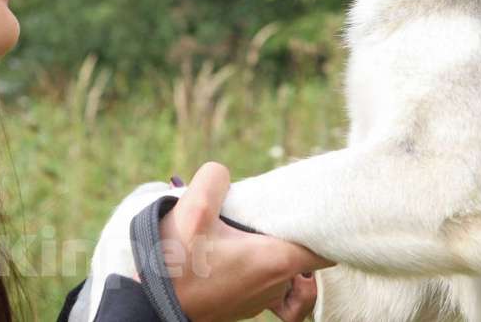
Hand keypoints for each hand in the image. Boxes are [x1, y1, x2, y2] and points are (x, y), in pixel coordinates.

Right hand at [159, 162, 332, 321]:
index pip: (325, 246)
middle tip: (272, 208)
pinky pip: (277, 295)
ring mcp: (262, 299)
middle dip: (294, 230)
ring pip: (291, 272)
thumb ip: (214, 179)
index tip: (316, 208)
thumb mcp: (192, 208)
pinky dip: (277, 279)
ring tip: (258, 230)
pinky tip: (257, 261)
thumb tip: (222, 174)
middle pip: (305, 254)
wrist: (153, 304)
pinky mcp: (244, 305)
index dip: (327, 227)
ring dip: (280, 250)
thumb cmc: (177, 263)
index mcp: (276, 260)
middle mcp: (277, 283)